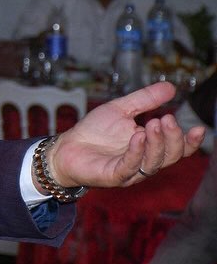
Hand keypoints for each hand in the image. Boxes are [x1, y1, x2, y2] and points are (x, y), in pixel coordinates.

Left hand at [42, 82, 206, 190]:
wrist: (66, 147)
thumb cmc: (94, 132)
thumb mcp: (121, 109)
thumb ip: (145, 100)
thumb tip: (171, 87)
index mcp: (149, 147)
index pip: (177, 149)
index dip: (190, 141)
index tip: (198, 129)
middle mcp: (144, 161)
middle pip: (169, 156)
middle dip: (172, 138)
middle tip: (167, 119)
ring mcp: (130, 171)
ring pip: (153, 163)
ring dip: (156, 143)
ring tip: (153, 123)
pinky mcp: (113, 176)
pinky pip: (129, 167)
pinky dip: (135, 152)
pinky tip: (137, 137)